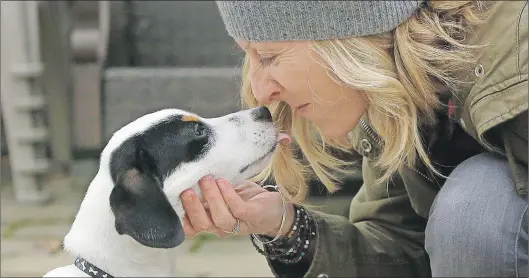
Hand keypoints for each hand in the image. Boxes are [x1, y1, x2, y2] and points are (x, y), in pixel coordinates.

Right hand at [180, 175, 294, 238]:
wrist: (276, 208)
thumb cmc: (246, 200)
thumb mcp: (223, 195)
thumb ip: (207, 190)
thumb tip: (190, 173)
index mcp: (211, 221)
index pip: (191, 228)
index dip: (180, 219)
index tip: (172, 200)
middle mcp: (222, 227)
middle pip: (202, 224)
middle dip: (192, 207)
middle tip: (186, 190)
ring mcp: (238, 224)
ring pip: (220, 218)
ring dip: (211, 197)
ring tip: (207, 180)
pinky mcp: (253, 216)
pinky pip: (238, 209)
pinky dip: (228, 195)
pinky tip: (223, 182)